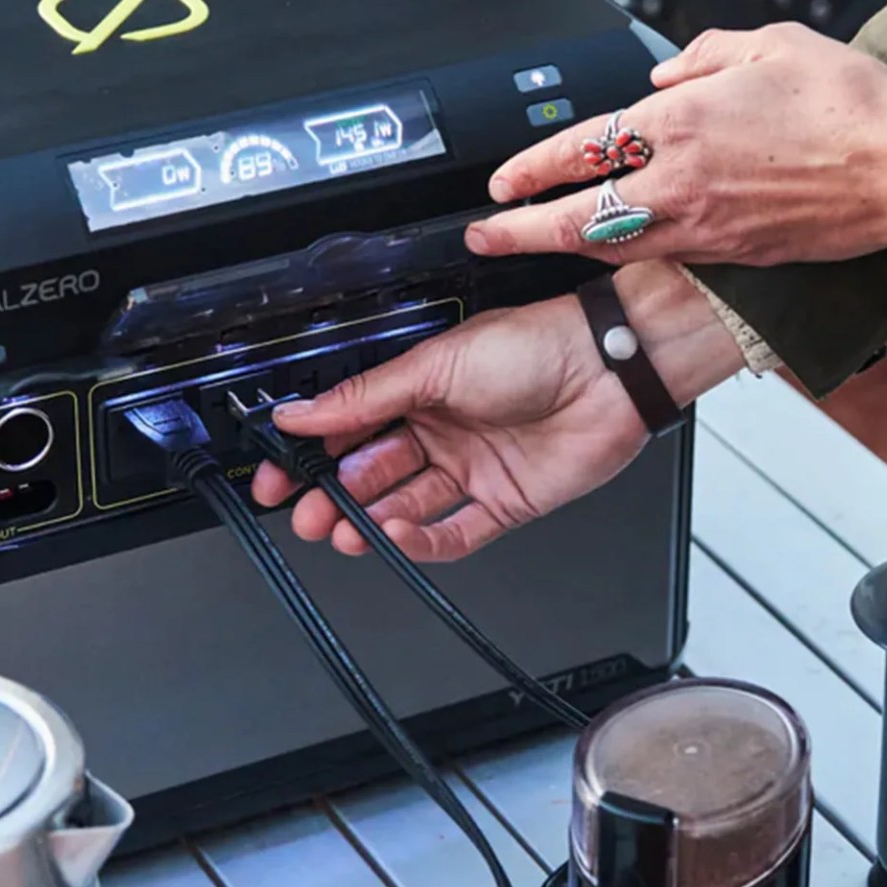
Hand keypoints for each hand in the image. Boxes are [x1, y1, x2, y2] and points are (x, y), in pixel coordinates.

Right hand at [252, 264, 744, 560]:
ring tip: (344, 530)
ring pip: (406, 506)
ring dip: (370, 521)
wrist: (608, 369)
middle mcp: (442, 431)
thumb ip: (364, 397)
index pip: (350, 428)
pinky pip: (454, 533)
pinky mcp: (503, 503)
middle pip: (372, 474)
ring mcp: (471, 469)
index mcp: (419, 389)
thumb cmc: (535, 345)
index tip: (278, 475)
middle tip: (307, 514)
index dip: (312, 453)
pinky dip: (423, 540)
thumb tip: (300, 410)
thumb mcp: (433, 365)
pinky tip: (397, 536)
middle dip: (333, 496)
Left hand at [468, 23, 886, 269]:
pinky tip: (609, 248)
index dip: (531, 167)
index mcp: (683, 122)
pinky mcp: (733, 255)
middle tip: (484, 236)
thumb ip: (706, 54)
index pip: (583, 147)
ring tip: (529, 245)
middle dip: (521, 230)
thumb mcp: (771, 44)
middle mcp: (683, 182)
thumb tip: (669, 69)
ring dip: (564, 248)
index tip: (499, 179)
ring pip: (612, 246)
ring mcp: (706, 226)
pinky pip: (659, 255)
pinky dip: (621, 253)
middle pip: (578, 217)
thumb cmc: (852, 106)